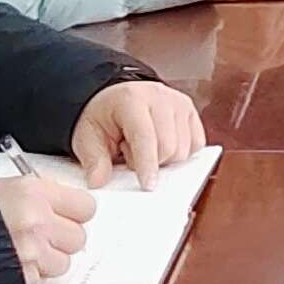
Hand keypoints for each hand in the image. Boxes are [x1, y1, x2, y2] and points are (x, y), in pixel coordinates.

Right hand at [0, 169, 94, 283]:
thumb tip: (59, 202)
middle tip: (41, 238)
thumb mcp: (1, 189)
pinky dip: (30, 277)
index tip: (68, 217)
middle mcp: (38, 222)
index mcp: (34, 193)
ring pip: (62, 263)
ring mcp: (34, 253)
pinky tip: (11, 267)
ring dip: (47, 261)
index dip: (76, 214)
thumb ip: (36, 195)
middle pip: (78, 238)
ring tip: (21, 253)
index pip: (86, 206)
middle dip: (62, 240)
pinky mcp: (25, 280)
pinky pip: (42, 280)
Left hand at [70, 77, 205, 183]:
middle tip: (129, 153)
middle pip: (169, 147)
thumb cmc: (103, 116)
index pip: (145, 137)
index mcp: (131, 99)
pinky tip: (161, 145)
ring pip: (184, 149)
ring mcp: (178, 102)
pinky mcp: (190, 111)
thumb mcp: (87, 136)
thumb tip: (99, 182)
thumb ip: (93, 160)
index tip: (148, 186)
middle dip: (151, 162)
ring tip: (144, 147)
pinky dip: (180, 153)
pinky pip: (196, 144)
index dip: (147, 165)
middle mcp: (159, 96)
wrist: (114, 98)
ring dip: (165, 158)